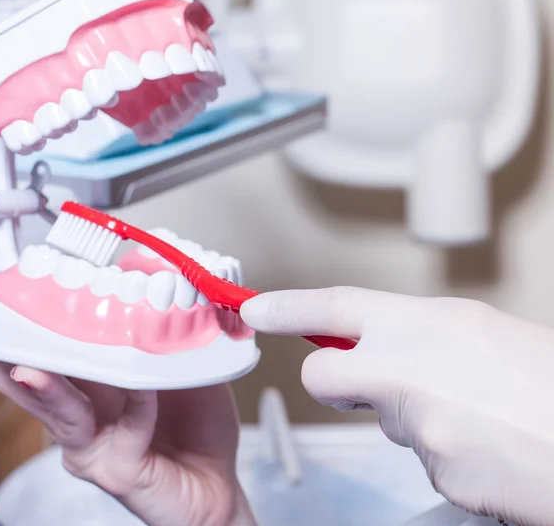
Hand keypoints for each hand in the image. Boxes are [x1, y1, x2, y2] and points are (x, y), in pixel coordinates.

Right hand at [0, 296, 256, 525]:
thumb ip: (165, 330)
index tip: (13, 295)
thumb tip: (151, 274)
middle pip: (36, 383)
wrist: (217, 482)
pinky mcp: (119, 470)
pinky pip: (125, 430)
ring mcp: (95, 447)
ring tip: (29, 367)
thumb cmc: (195, 425)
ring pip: (61, 413)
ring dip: (46, 386)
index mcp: (94, 386)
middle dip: (11, 352)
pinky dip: (136, 404)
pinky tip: (143, 386)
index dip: (31, 325)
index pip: (54, 352)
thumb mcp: (183, 366)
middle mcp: (84, 416)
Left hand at [241, 287, 553, 525]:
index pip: (334, 305)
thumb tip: (394, 345)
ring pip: (389, 421)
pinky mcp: (438, 474)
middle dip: (335, 381)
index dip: (287, 306)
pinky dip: (448, 453)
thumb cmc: (551, 380)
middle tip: (365, 384)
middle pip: (325, 374)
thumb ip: (424, 335)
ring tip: (477, 413)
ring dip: (419, 419)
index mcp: (425, 323)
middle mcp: (410, 370)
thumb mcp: (481, 329)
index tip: (255, 308)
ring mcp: (419, 427)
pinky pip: (426, 458)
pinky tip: (487, 444)